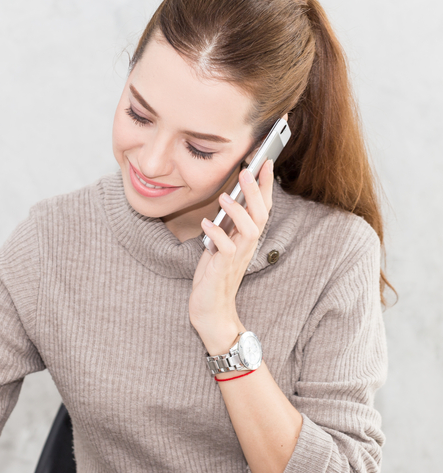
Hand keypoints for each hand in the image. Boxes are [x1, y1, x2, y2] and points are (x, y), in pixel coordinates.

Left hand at [191, 159, 274, 354]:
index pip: (262, 208)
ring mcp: (236, 258)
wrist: (210, 311)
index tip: (265, 161)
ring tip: (225, 197)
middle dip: (256, 191)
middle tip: (249, 169)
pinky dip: (217, 235)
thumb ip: (225, 225)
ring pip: (249, 230)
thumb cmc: (213, 277)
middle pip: (260, 215)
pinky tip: (207, 224)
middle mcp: (246, 246)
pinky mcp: (223, 269)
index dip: (265, 185)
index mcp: (246, 238)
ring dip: (238, 212)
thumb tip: (227, 198)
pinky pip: (226, 249)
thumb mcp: (219, 245)